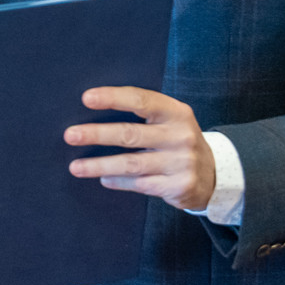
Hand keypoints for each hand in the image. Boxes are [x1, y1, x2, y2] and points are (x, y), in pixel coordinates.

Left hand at [64, 86, 216, 211]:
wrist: (214, 175)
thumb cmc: (177, 140)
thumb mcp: (170, 120)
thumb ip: (144, 113)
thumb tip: (94, 108)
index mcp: (176, 112)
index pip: (141, 100)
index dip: (112, 98)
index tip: (86, 98)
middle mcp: (180, 136)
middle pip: (131, 134)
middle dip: (97, 134)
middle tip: (70, 135)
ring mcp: (181, 163)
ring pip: (131, 164)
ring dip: (99, 165)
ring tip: (75, 166)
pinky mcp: (178, 186)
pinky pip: (139, 184)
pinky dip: (118, 181)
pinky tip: (102, 179)